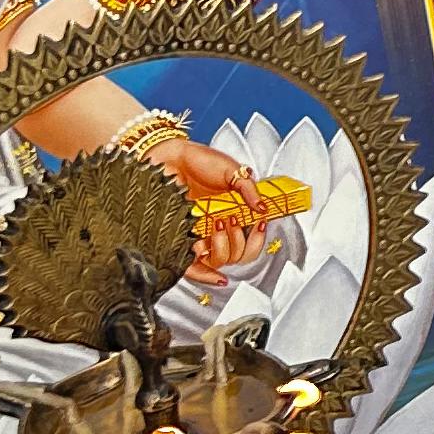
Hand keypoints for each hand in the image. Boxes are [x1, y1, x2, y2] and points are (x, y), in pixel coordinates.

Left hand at [158, 135, 268, 274]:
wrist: (171, 155)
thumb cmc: (200, 160)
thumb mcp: (233, 170)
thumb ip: (249, 188)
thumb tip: (262, 209)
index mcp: (234, 213)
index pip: (250, 239)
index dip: (258, 238)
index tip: (259, 223)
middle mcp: (218, 228)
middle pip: (237, 255)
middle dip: (239, 240)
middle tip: (233, 218)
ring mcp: (200, 234)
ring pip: (219, 260)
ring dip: (224, 246)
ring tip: (219, 222)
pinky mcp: (181, 238)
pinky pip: (193, 267)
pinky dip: (206, 275)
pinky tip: (218, 277)